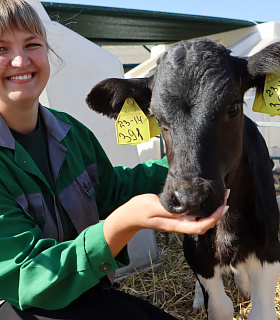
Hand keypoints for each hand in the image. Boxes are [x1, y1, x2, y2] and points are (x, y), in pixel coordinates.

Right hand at [103, 192, 228, 256]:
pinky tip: (206, 198)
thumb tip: (190, 209)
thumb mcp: (155, 206)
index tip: (224, 205)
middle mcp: (180, 225)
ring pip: (201, 220)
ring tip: (220, 195)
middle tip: (226, 194)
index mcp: (176, 225)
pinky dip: (204, 207)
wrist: (131, 215)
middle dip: (218, 212)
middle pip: (205, 223)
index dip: (215, 217)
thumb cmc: (140, 210)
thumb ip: (172, 209)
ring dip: (213, 209)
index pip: (201, 225)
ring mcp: (179, 222)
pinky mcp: (177, 217)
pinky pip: (195, 215)